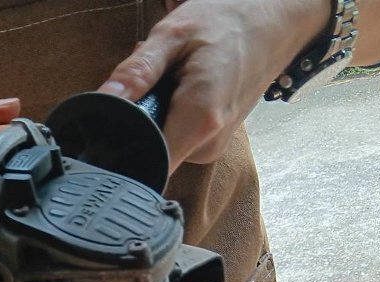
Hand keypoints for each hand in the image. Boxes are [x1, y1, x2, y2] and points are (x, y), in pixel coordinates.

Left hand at [98, 0, 328, 169]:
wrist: (277, 19)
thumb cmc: (229, 19)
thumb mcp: (174, 35)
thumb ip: (137, 71)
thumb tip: (102, 100)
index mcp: (198, 120)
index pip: (145, 165)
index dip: (120, 150)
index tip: (107, 129)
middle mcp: (207, 144)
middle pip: (147, 151)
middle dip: (137, 119)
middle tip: (151, 82)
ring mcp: (212, 146)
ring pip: (160, 143)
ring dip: (154, 113)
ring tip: (170, 78)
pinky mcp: (212, 142)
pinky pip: (176, 137)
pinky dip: (169, 114)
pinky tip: (181, 88)